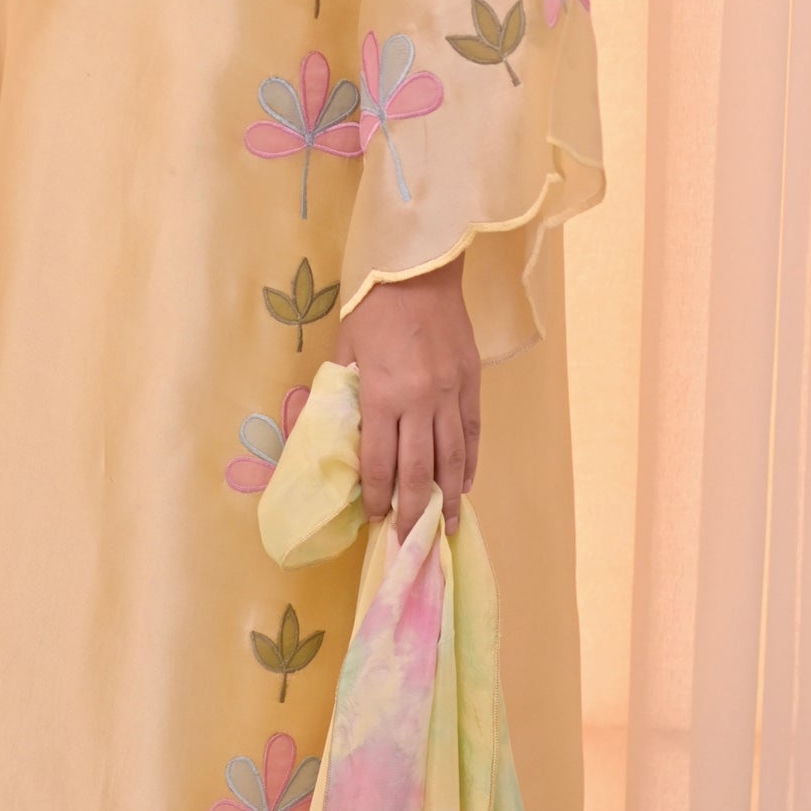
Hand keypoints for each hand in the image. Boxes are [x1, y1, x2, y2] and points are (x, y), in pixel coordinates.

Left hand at [335, 255, 479, 541]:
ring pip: (452, 457)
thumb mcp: (345, 351)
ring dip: (448, 496)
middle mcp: (420, 401)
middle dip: (414, 510)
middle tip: (410, 539)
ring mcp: (451, 393)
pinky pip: (472, 433)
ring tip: (445, 527)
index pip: (380, 461)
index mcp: (383, 395)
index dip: (377, 495)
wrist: (419, 270)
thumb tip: (337, 432)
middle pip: (420, 470)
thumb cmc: (373, 308)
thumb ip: (345, 393)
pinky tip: (463, 484)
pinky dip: (469, 462)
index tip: (375, 518)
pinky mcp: (472, 383)